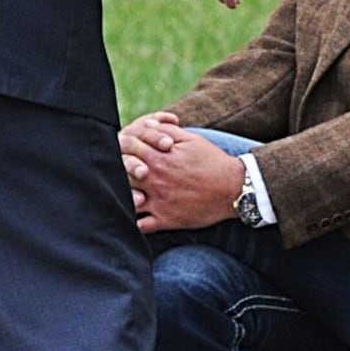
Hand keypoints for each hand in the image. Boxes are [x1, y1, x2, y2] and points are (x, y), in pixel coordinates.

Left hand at [119, 117, 244, 232]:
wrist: (233, 188)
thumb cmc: (211, 161)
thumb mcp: (190, 139)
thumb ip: (165, 130)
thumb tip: (147, 125)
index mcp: (157, 158)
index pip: (125, 151)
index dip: (120, 150)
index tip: (121, 152)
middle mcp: (154, 180)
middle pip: (121, 175)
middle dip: (117, 171)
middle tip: (116, 171)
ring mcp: (159, 202)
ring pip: (126, 200)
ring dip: (121, 196)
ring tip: (121, 193)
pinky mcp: (166, 220)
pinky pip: (141, 226)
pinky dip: (133, 222)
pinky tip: (131, 217)